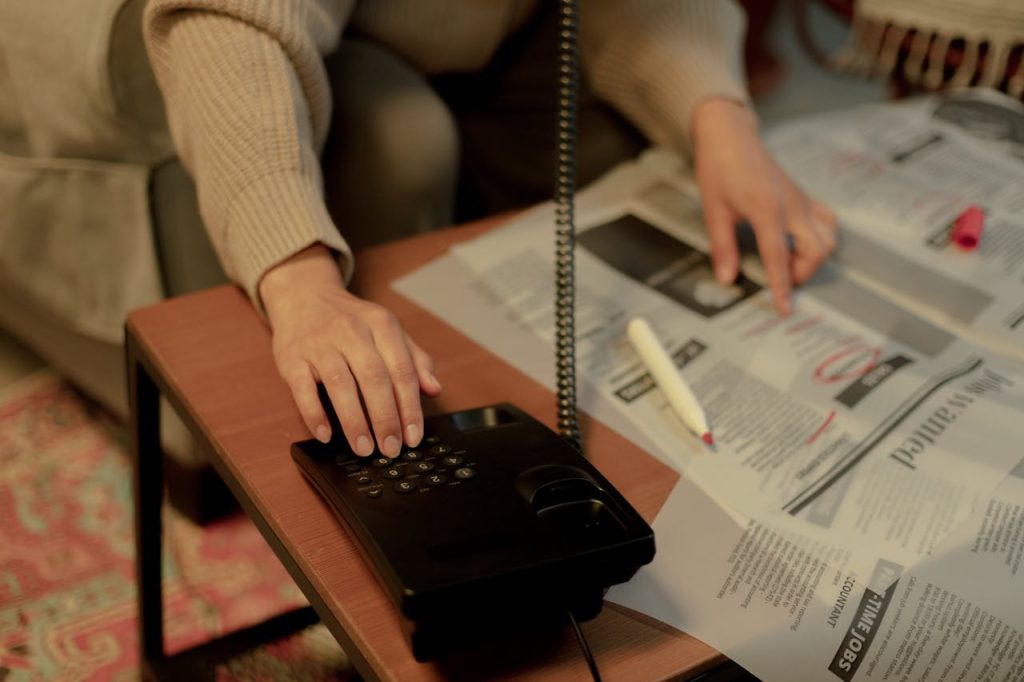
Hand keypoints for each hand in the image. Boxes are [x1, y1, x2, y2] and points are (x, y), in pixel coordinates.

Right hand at [259, 244, 441, 456]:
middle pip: (374, 378)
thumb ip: (414, 360)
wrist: (304, 297)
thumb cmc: (352, 321)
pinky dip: (315, 415)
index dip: (410, 407)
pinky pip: (303, 389)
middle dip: (385, 418)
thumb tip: (434, 389)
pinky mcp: (293, 358)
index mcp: (381, 324)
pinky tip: (326, 435)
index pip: (402, 370)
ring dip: (354, 421)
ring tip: (364, 448)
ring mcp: (319, 344)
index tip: (413, 436)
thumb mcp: (387, 330)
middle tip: (391, 448)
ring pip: (340, 385)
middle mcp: (351, 331)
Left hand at [692, 98, 836, 315]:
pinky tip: (799, 242)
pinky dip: (821, 237)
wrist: (731, 135)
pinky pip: (826, 221)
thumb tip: (727, 278)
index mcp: (766, 210)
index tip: (784, 309)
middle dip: (801, 274)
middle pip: (816, 250)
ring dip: (813, 258)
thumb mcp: (713, 210)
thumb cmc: (719, 168)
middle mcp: (791, 206)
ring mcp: (801, 200)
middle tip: (779, 279)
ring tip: (789, 263)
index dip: (782, 287)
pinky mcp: (803, 197)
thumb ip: (722, 246)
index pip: (778, 258)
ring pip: (828, 238)